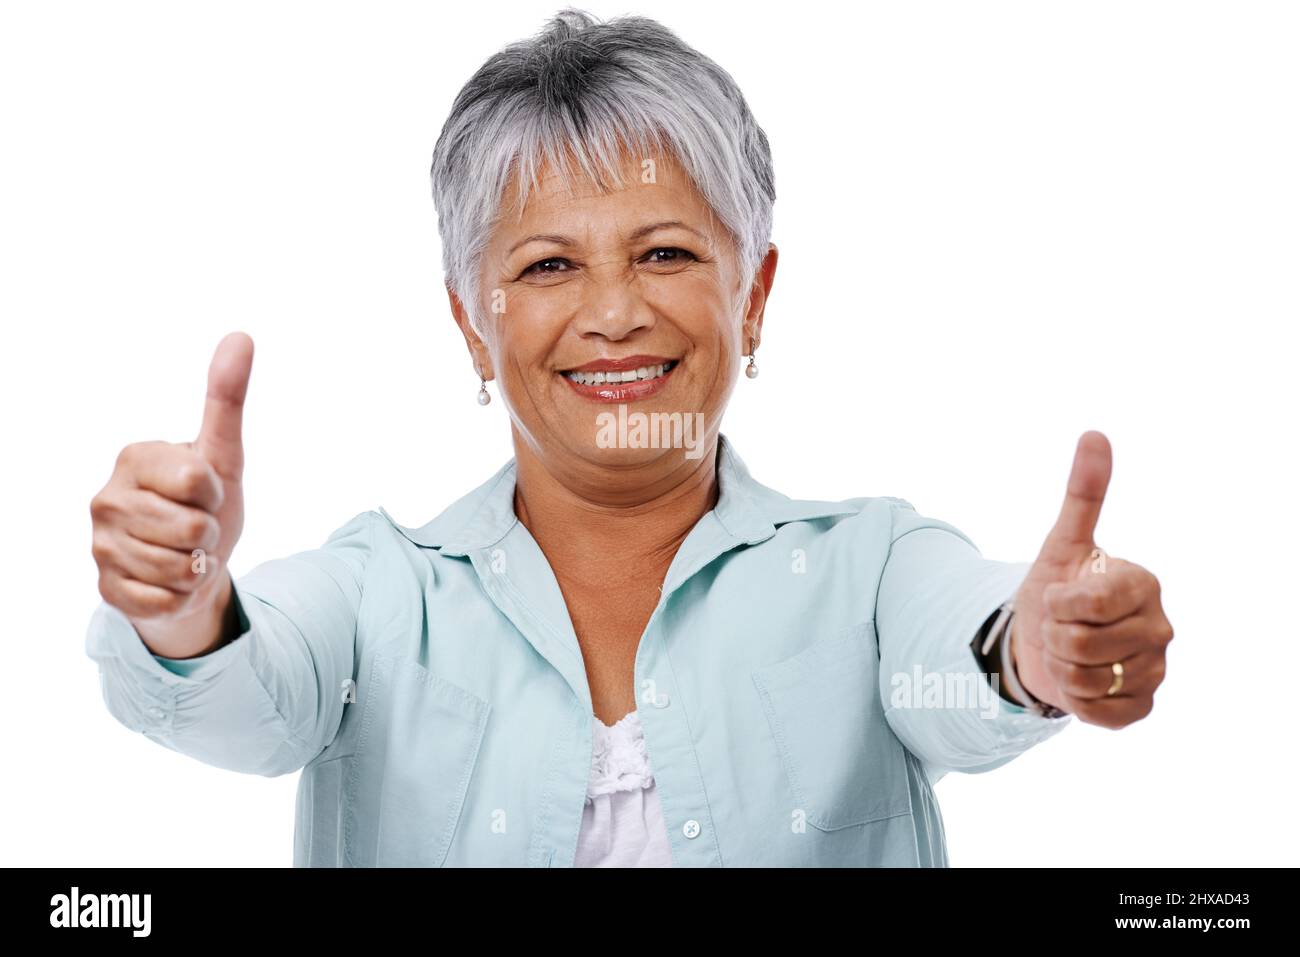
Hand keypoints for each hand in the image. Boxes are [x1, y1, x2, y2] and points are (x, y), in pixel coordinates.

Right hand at [90, 333, 253, 638]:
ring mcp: (100, 545)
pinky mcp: (106, 589)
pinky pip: (161, 601)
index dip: (215, 493)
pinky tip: (170, 582)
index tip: (204, 493)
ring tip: (184, 555)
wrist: (192, 566)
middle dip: (209, 534)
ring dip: (195, 567)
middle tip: (197, 529)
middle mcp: (105, 498)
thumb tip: (241, 336)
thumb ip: (227, 399)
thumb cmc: (206, 503)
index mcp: (133, 458)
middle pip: (191, 529)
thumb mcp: (223, 454)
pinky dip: (180, 596)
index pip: (195, 481)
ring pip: (177, 568)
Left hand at [1010, 431, 1173, 727]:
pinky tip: (1079, 682)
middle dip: (1054, 636)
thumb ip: (1082, 493)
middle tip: (1061, 627)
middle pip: (1080, 644)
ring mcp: (1155, 670)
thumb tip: (1095, 434)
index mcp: (1145, 585)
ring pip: (1085, 679)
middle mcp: (1160, 628)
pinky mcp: (1141, 707)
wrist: (1042, 641)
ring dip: (1060, 667)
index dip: (1057, 604)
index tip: (1058, 596)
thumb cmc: (1056, 588)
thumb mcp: (1062, 543)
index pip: (1086, 605)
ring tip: (1068, 652)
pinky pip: (1097, 712)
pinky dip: (1074, 700)